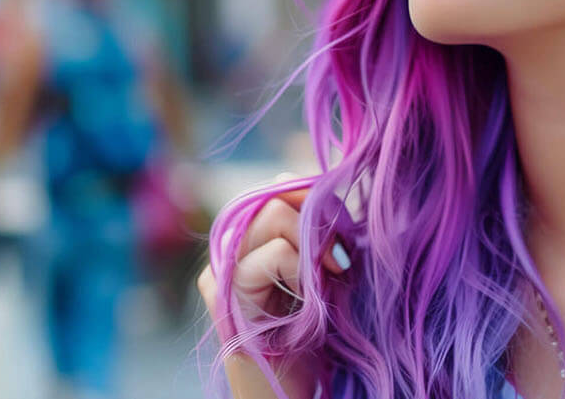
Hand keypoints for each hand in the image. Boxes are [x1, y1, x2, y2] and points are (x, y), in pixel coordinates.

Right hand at [197, 172, 352, 398]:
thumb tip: (324, 186)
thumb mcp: (318, 272)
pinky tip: (311, 293)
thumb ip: (314, 233)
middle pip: (273, 196)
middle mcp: (227, 250)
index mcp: (247, 240)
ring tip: (327, 276)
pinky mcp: (225, 296)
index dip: (314, 197)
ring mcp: (220, 271)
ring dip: (310, 242)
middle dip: (316, 218)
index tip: (344, 231)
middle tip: (340, 256)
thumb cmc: (308, 336)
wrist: (285, 394)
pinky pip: (274, 253)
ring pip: (271, 215)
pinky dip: (301, 267)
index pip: (276, 188)